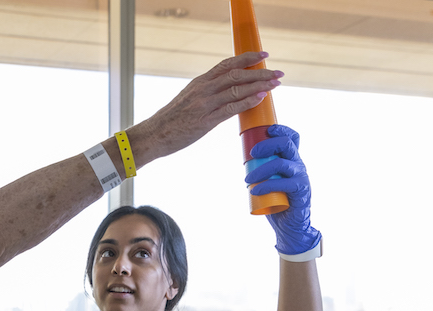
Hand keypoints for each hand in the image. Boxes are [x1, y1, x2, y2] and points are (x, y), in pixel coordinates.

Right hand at [137, 53, 283, 159]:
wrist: (154, 135)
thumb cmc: (172, 120)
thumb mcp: (189, 100)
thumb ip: (207, 93)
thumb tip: (227, 92)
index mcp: (200, 82)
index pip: (227, 64)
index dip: (247, 57)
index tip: (263, 54)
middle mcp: (203, 89)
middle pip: (236, 74)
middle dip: (260, 72)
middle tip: (278, 72)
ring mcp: (204, 104)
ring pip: (236, 88)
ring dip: (259, 85)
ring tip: (275, 84)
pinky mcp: (205, 121)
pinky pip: (230, 108)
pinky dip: (247, 101)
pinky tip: (259, 98)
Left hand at [245, 124, 321, 257]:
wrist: (289, 226)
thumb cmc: (276, 202)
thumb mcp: (267, 181)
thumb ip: (260, 170)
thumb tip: (243, 160)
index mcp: (291, 159)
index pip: (292, 138)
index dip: (281, 129)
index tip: (267, 130)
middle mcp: (298, 165)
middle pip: (287, 144)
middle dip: (268, 144)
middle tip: (251, 153)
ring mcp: (301, 177)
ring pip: (283, 164)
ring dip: (262, 169)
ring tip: (246, 179)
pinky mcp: (301, 191)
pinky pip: (285, 183)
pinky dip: (267, 186)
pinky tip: (254, 190)